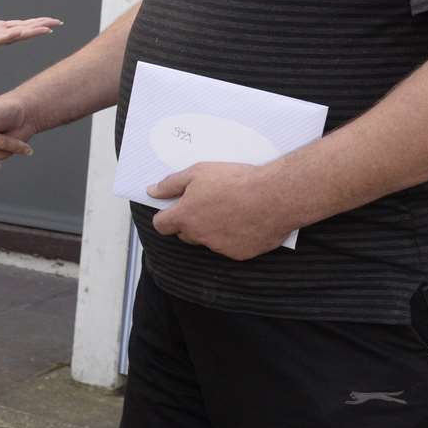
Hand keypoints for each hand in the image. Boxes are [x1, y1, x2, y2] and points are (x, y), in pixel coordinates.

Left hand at [0, 4, 60, 58]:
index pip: (20, 25)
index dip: (36, 23)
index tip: (52, 21)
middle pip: (22, 30)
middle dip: (39, 27)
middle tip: (56, 24)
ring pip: (13, 36)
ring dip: (29, 32)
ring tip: (45, 29)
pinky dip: (8, 36)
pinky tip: (18, 32)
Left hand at [147, 163, 297, 260]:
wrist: (274, 196)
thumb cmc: (236, 180)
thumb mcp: (198, 172)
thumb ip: (171, 184)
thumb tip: (152, 191)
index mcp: (186, 216)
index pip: (161, 225)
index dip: (165, 216)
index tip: (173, 208)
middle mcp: (199, 236)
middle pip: (184, 234)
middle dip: (190, 222)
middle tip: (207, 203)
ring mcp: (220, 247)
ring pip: (207, 240)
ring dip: (212, 229)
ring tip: (230, 208)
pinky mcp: (239, 254)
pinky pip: (229, 247)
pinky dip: (233, 237)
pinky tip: (245, 220)